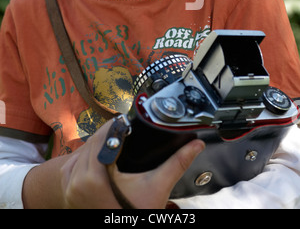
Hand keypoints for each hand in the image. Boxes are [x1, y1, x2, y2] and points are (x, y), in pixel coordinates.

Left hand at [60, 120, 204, 208]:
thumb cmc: (136, 214)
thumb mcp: (156, 188)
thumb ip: (176, 164)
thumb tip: (196, 145)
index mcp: (94, 175)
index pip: (103, 136)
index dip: (117, 126)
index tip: (127, 122)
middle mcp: (77, 179)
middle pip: (92, 142)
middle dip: (109, 135)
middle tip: (123, 130)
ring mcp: (70, 186)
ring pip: (83, 151)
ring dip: (97, 144)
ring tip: (114, 142)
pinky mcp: (69, 190)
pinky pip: (75, 163)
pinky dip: (87, 157)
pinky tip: (101, 157)